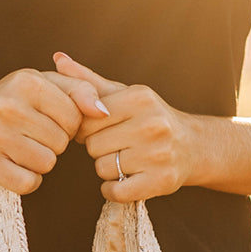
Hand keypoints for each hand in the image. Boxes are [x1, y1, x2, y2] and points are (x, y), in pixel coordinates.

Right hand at [0, 68, 108, 193]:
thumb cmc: (13, 102)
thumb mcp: (44, 85)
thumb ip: (80, 90)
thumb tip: (103, 113)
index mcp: (26, 82)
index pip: (74, 117)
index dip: (68, 124)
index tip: (49, 119)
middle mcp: (7, 106)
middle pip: (61, 142)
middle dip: (53, 143)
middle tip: (31, 134)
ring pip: (46, 164)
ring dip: (40, 162)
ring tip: (21, 148)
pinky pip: (28, 183)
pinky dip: (27, 179)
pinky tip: (14, 164)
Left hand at [52, 53, 197, 200]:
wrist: (193, 146)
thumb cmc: (149, 118)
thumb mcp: (123, 94)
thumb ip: (89, 81)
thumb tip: (57, 59)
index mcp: (140, 98)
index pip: (88, 119)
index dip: (87, 128)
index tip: (101, 129)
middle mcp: (152, 124)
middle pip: (93, 146)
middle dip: (98, 148)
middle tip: (116, 146)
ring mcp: (159, 154)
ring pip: (102, 168)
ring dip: (107, 169)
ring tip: (125, 160)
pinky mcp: (161, 181)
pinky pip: (116, 191)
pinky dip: (112, 190)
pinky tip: (123, 180)